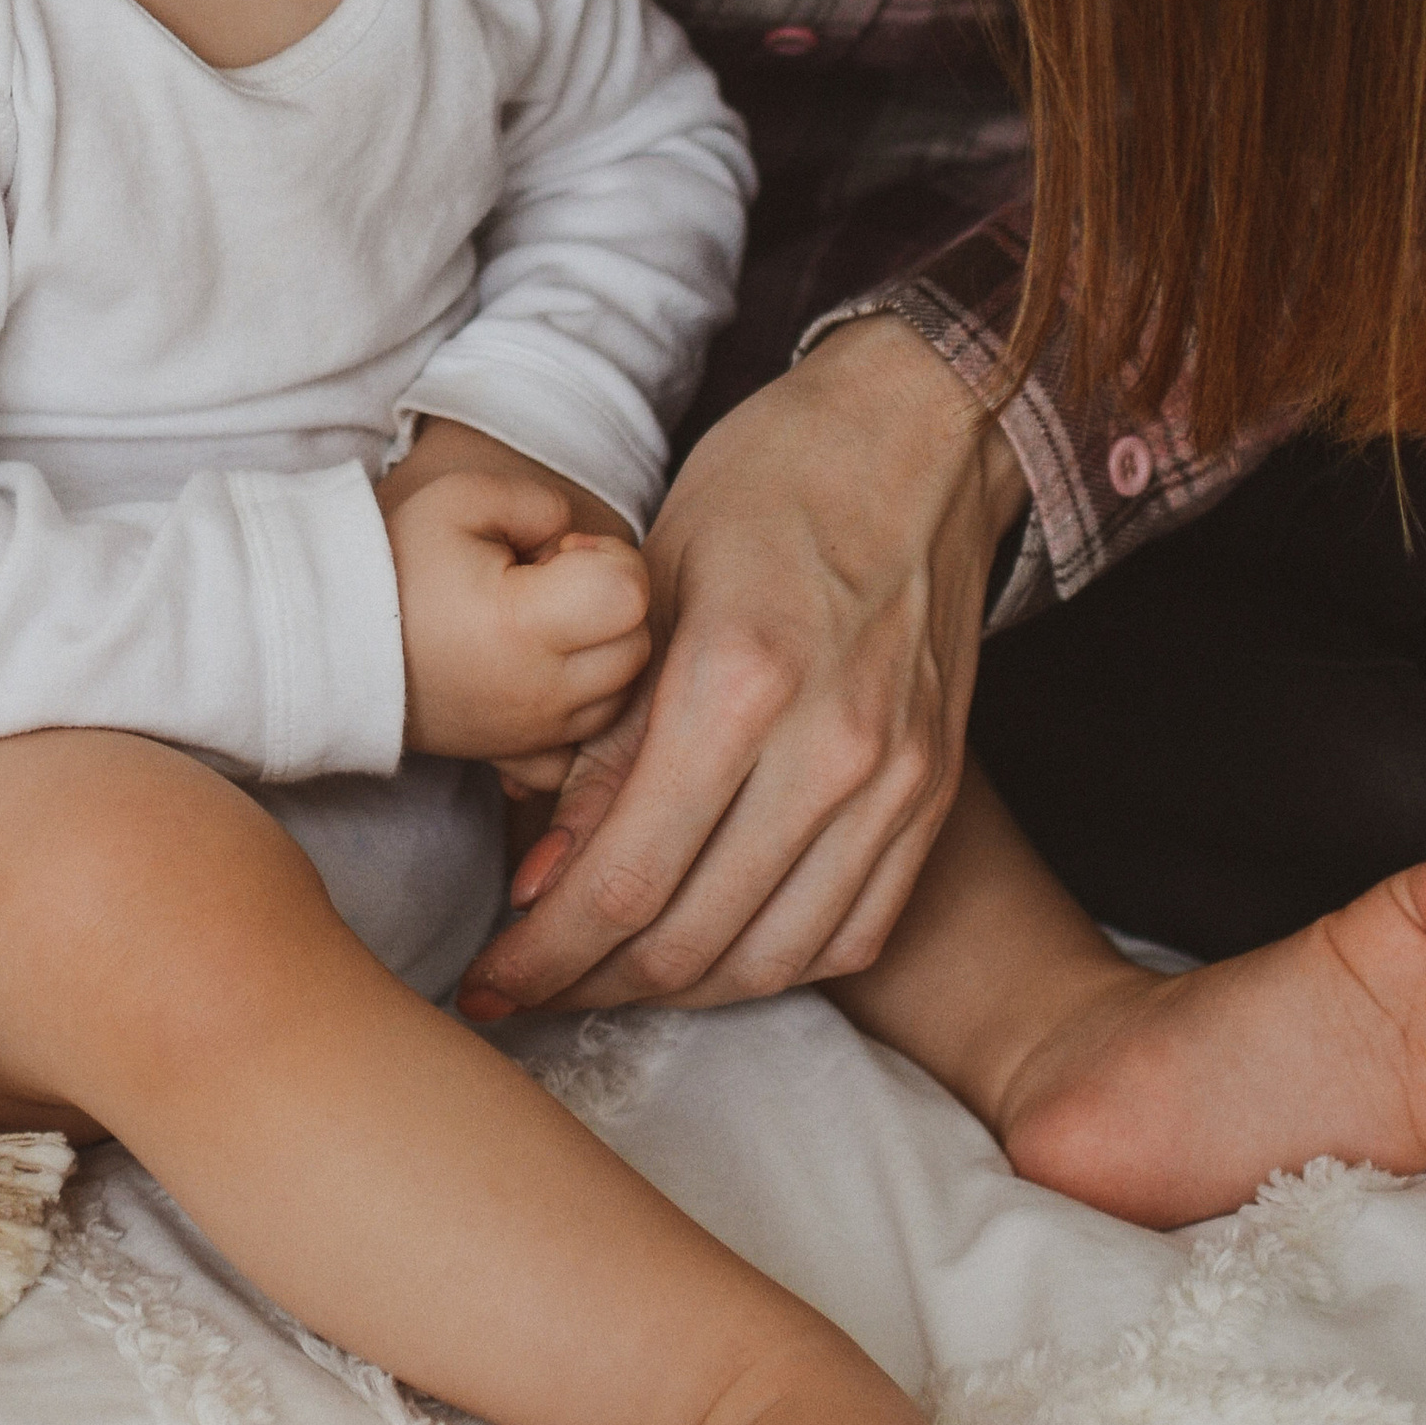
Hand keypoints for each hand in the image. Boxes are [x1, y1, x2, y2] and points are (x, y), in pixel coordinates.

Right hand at [386, 462, 650, 764]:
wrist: (330, 640)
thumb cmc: (394, 564)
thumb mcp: (459, 500)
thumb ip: (538, 504)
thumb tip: (574, 538)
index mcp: (525, 624)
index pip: (630, 593)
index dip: (610, 559)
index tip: (561, 554)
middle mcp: (539, 690)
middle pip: (637, 645)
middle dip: (611, 605)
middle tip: (550, 586)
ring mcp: (531, 732)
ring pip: (621, 696)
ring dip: (601, 656)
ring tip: (540, 629)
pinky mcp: (517, 757)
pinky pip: (583, 750)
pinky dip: (578, 718)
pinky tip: (542, 681)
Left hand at [456, 317, 1023, 1018]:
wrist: (917, 436)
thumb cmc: (769, 484)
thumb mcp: (652, 587)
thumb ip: (603, 745)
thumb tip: (543, 883)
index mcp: (738, 682)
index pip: (624, 877)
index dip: (544, 952)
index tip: (491, 978)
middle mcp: (829, 749)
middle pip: (693, 936)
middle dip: (591, 982)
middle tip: (527, 986)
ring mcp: (896, 780)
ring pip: (774, 957)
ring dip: (677, 988)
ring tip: (607, 976)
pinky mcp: (934, 793)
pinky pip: (854, 931)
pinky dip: (775, 963)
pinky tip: (714, 951)